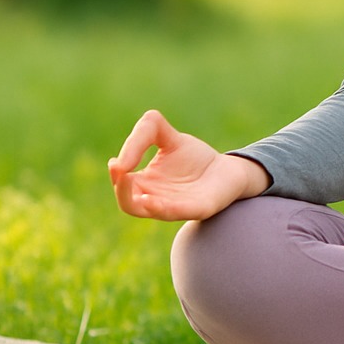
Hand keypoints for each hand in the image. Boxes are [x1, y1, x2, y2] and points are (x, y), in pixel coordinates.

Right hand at [108, 110, 268, 221]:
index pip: (122, 185)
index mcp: (145, 185)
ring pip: (153, 212)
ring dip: (144, 204)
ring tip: (139, 194)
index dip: (117, 175)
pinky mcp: (199, 208)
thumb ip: (146, 130)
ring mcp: (177, 207)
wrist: (227, 169)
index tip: (115, 162)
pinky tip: (155, 201)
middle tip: (120, 170)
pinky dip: (166, 209)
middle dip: (122, 190)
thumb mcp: (166, 136)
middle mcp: (157, 200)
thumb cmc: (193, 157)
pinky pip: (180, 212)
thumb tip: (125, 153)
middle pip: (129, 204)